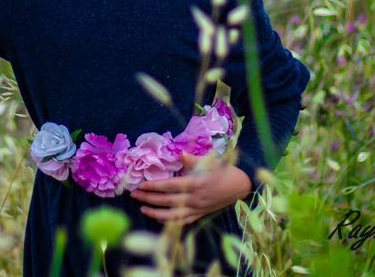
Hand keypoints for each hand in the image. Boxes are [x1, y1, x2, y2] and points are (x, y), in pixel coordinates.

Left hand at [129, 151, 250, 226]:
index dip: (154, 186)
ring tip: (142, 208)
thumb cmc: (225, 170)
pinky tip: (159, 219)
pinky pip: (182, 221)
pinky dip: (169, 222)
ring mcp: (197, 209)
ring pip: (172, 215)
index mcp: (196, 184)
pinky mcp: (200, 215)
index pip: (170, 186)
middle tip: (134, 194)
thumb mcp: (211, 161)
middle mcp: (195, 199)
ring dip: (155, 213)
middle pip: (167, 201)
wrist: (241, 187)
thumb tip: (179, 153)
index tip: (140, 185)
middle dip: (149, 198)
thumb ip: (192, 159)